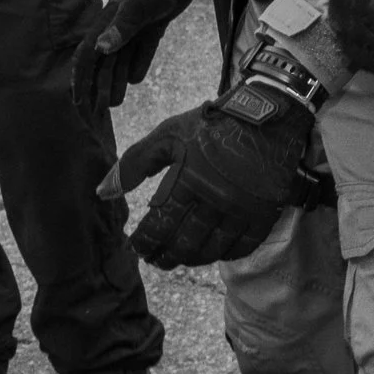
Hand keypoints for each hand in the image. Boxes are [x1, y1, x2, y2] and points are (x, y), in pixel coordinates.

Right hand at [73, 0, 199, 115]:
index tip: (77, 103)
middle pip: (102, 66)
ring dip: (114, 82)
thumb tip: (102, 49)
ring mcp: (134, 30)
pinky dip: (138, 65)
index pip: (87, 59)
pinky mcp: (152, 30)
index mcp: (104, 26)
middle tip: (95, 113)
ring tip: (112, 103)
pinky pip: (142, 53)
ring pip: (120, 62)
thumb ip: (120, 28)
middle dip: (96, 89)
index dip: (80, 81)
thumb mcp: (137, 7)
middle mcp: (116, 30)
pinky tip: (134, 79)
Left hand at [100, 78, 313, 267]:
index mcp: (187, 183)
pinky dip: (227, 254)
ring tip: (182, 258)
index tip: (138, 247)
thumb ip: (134, 164)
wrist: (271, 113)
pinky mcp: (265, 211)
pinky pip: (244, 246)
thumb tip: (102, 193)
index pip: (159, 227)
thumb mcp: (168, 135)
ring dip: (194, 259)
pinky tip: (216, 253)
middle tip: (156, 260)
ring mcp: (243, 209)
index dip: (145, 242)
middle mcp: (215, 201)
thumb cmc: (214, 124)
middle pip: (185, 244)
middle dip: (166, 256)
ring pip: (213, 249)